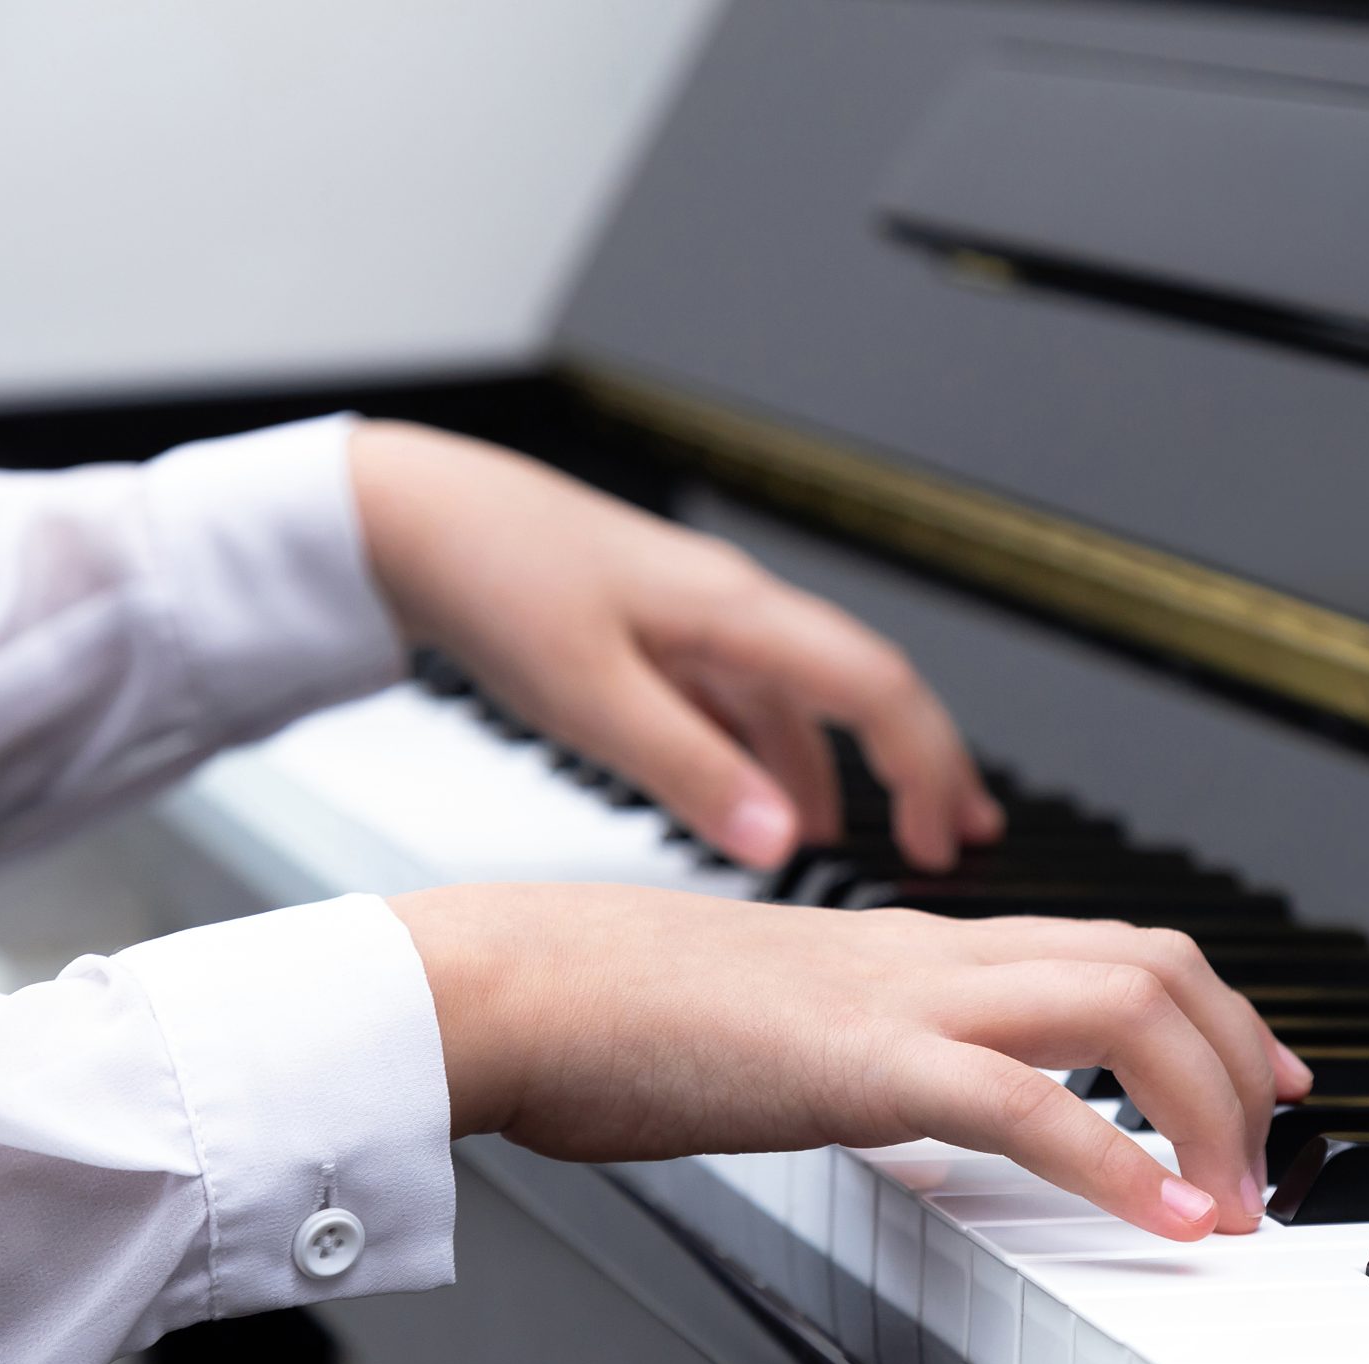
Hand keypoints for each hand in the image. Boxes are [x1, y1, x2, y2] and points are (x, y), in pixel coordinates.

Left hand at [350, 422, 1002, 869]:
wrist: (413, 513)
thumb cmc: (495, 579)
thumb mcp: (591, 698)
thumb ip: (691, 774)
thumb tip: (783, 844)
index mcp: (736, 611)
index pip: (877, 686)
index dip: (926, 762)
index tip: (944, 834)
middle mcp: (735, 606)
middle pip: (863, 686)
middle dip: (918, 763)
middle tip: (954, 835)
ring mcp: (701, 616)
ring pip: (804, 697)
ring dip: (848, 767)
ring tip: (870, 838)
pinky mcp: (662, 630)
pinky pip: (748, 696)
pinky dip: (775, 752)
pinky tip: (766, 799)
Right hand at [391, 886, 1313, 1238]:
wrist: (520, 983)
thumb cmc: (619, 1015)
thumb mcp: (781, 1032)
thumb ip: (863, 1054)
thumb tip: (909, 1108)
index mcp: (917, 947)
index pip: (1110, 943)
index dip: (1212, 1006)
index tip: (1260, 1075)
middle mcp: (934, 953)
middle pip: (1154, 958)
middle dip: (1244, 1052)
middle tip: (1276, 1145)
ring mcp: (904, 996)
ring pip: (1124, 1004)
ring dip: (1209, 1106)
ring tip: (1235, 1199)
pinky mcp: (861, 1061)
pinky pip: (1027, 1101)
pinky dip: (1118, 1161)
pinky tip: (1165, 1221)